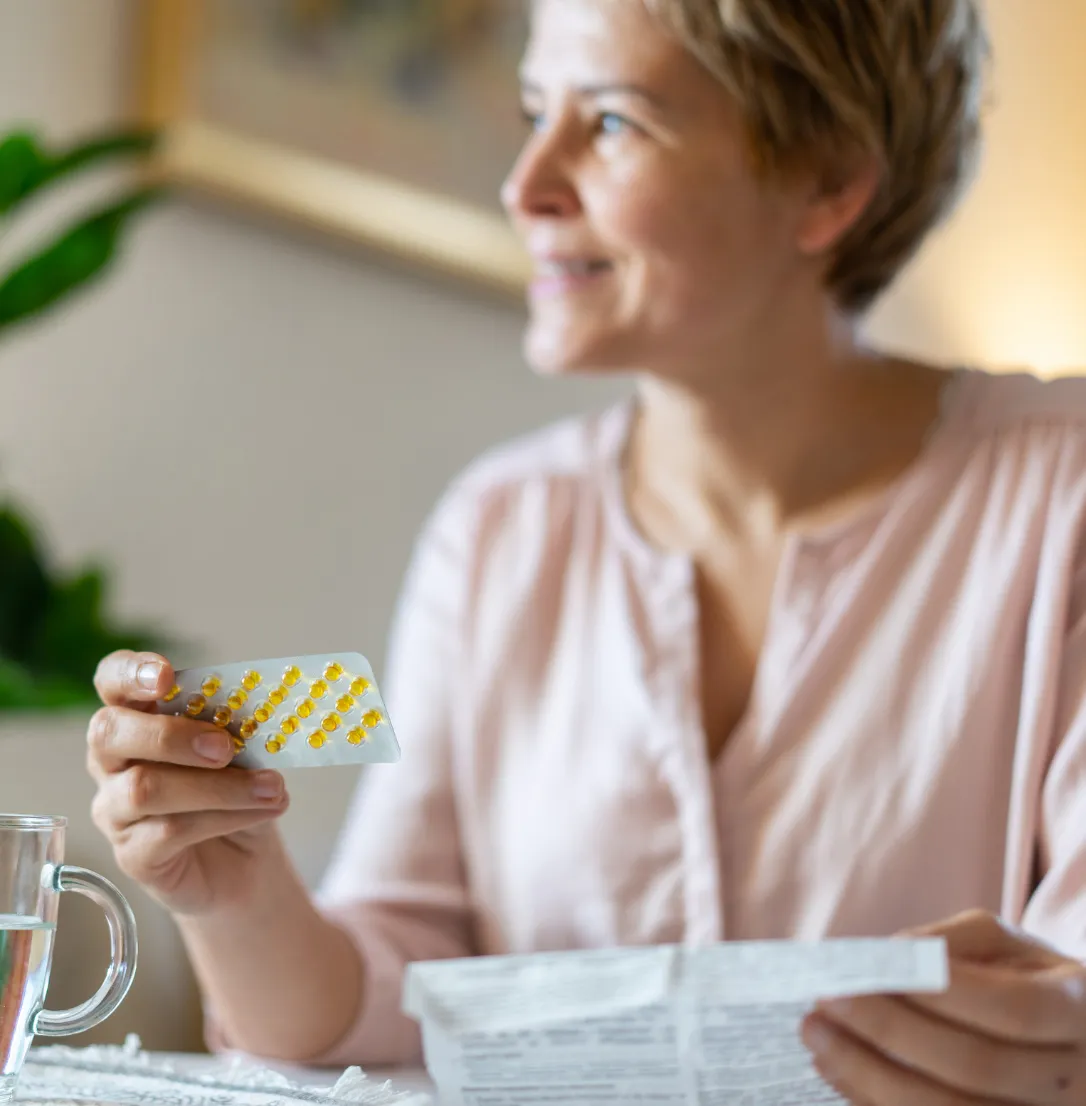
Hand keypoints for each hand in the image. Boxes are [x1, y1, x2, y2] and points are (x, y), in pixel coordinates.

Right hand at [87, 650, 290, 913]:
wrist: (248, 859)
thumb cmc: (238, 789)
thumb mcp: (244, 750)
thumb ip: (236, 727)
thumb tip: (255, 710)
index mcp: (137, 717)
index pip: (112, 681)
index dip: (130, 672)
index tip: (166, 675)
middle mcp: (112, 761)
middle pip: (110, 732)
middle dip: (172, 735)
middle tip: (226, 747)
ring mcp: (114, 809)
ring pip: (145, 788)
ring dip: (218, 786)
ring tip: (272, 787)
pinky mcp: (132, 854)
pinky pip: (169, 831)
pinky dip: (225, 817)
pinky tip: (263, 812)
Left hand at [800, 910, 1085, 1103]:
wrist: (1066, 1047)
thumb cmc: (1024, 981)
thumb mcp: (1005, 948)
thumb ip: (950, 944)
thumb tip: (882, 959)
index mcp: (1079, 1011)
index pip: (1014, 1009)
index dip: (941, 991)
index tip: (866, 969)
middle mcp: (1077, 1081)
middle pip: (976, 1066)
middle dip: (888, 1030)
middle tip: (821, 999)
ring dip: (871, 1076)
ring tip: (816, 1037)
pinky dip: (876, 1104)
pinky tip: (837, 1072)